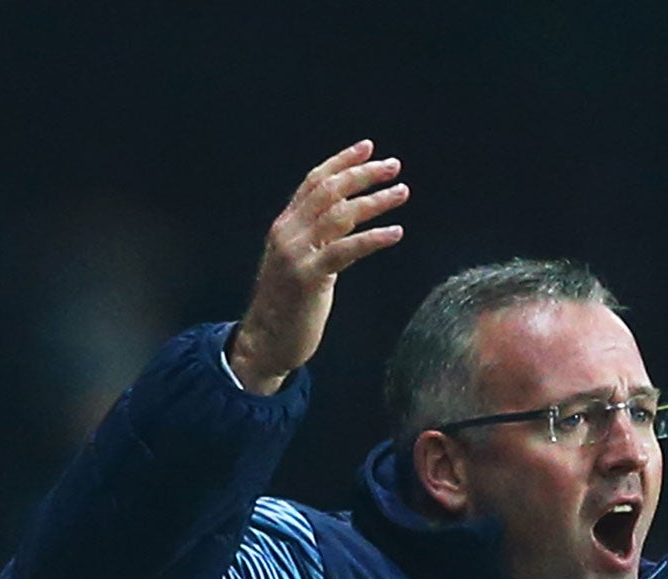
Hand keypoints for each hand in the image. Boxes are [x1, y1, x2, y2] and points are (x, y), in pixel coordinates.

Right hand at [227, 141, 408, 394]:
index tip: (369, 148)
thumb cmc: (288, 306)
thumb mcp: (301, 263)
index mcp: (285, 225)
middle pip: (329, 190)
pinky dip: (373, 238)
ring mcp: (296, 253)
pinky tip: (395, 232)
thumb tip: (348, 222)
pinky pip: (345, 250)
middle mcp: (287, 232)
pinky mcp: (308, 278)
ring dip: (375, 201)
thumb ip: (318, 239)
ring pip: (339, 215)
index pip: (314, 182)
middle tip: (394, 166)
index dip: (342, 162)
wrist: (265, 341)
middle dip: (363, 174)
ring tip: (402, 192)